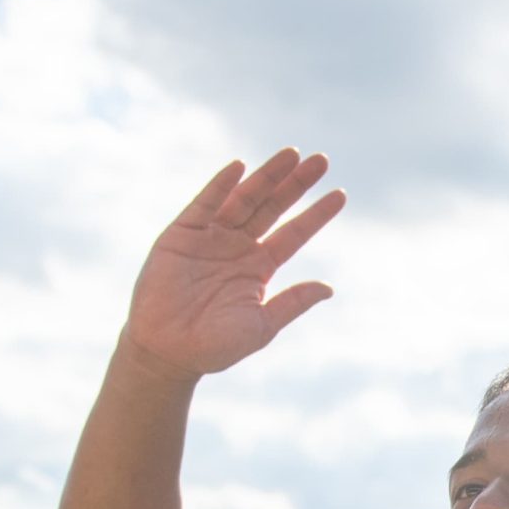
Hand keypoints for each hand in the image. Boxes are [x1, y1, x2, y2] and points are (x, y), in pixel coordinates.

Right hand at [121, 150, 347, 380]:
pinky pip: (204, 204)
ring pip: (245, 199)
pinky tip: (240, 167)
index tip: (341, 195)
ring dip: (267, 176)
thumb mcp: (262, 325)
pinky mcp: (182, 234)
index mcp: (259, 267)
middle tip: (322, 160)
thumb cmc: (215, 345)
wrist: (168, 352)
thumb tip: (328, 288)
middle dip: (296, 184)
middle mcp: (238, 246)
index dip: (316, 214)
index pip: (294, 234)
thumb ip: (293, 303)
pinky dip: (221, 186)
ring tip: (291, 155)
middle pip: (273, 207)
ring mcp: (211, 237)